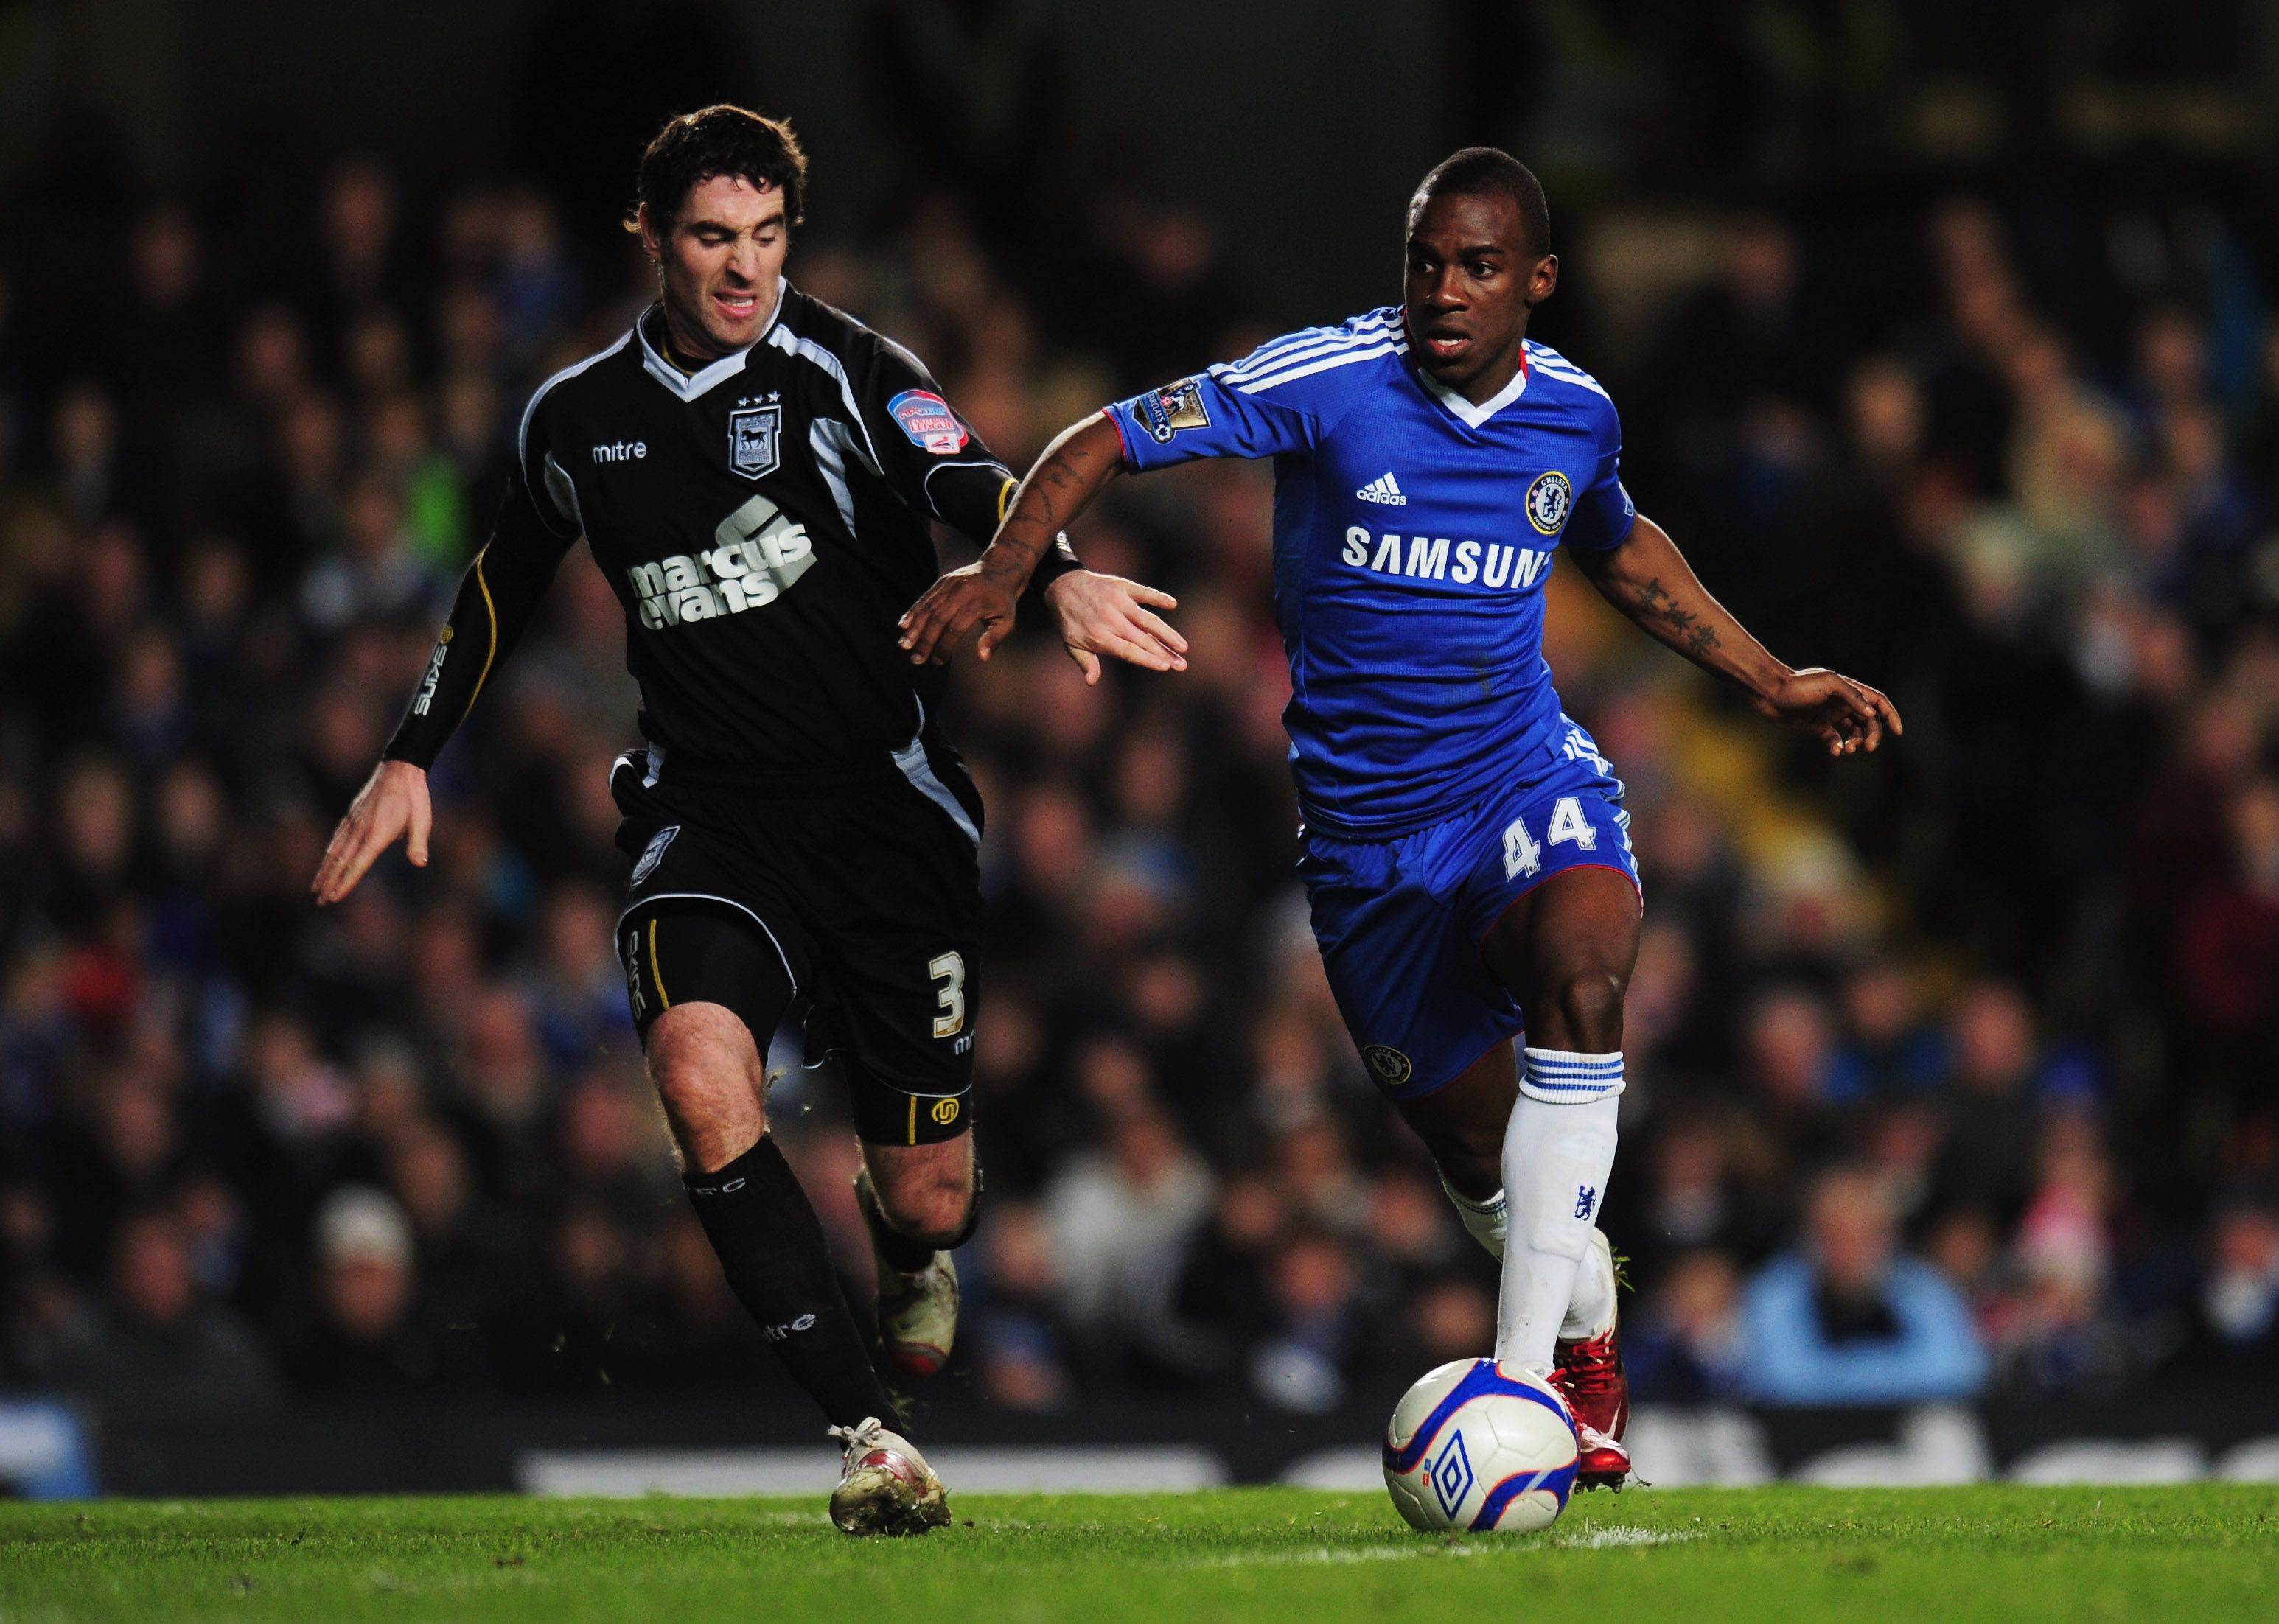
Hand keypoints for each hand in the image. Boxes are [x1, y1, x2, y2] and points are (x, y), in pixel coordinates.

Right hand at [310, 759, 432, 905]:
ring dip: (324, 870)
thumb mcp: (422, 820)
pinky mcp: (352, 815)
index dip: (345, 882)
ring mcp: (353, 821)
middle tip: (320, 901)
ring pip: (334, 851)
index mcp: (377, 834)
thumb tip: (420, 863)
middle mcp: (360, 830)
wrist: (400, 768)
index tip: (333, 898)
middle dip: (329, 883)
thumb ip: (418, 843)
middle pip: (340, 861)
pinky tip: (326, 860)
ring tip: (315, 888)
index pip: (357, 864)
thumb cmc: (414, 797)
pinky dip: (329, 853)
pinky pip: (337, 838)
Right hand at [899, 562, 1018, 664]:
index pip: (955, 629)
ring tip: (904, 645)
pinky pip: (925, 597)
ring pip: (928, 608)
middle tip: (916, 659)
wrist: (999, 570)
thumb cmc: (1003, 602)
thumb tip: (982, 658)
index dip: (945, 646)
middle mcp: (961, 592)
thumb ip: (994, 639)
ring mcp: (950, 584)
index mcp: (976, 603)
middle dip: (925, 641)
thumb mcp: (1007, 621)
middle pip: (938, 619)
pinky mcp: (943, 581)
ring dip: (914, 628)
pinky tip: (903, 625)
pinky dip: (913, 611)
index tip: (937, 661)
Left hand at [1043, 570, 1187, 684]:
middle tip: (1182, 665)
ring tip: (1183, 646)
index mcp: (1101, 638)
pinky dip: (1157, 597)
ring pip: (1148, 620)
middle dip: (1165, 653)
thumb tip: (1091, 681)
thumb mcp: (1072, 645)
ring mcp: (1119, 603)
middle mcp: (1112, 621)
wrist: (1063, 587)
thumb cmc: (1069, 621)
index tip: (1166, 667)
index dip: (1148, 659)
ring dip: (1167, 632)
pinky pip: (1144, 592)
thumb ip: (1086, 662)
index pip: (1129, 651)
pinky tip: (1172, 604)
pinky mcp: (1123, 587)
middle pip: (1144, 640)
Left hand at [1749, 667, 1902, 755]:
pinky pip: (1835, 741)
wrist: (1769, 693)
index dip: (1890, 715)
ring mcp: (1830, 716)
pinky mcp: (1817, 727)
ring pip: (1854, 732)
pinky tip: (1837, 751)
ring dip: (1857, 742)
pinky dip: (1839, 748)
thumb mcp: (1827, 682)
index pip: (1878, 702)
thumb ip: (1851, 694)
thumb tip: (1871, 712)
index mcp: (1849, 690)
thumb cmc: (1797, 685)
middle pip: (1869, 721)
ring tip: (1849, 749)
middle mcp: (1842, 703)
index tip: (1897, 731)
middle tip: (1867, 747)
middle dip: (1873, 735)